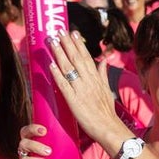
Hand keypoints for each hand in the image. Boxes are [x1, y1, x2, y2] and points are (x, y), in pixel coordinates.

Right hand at [16, 124, 62, 158]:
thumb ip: (62, 151)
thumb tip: (78, 141)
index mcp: (34, 145)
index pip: (28, 131)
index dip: (33, 127)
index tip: (45, 128)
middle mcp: (26, 150)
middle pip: (23, 135)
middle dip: (33, 131)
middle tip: (44, 133)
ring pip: (22, 146)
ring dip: (36, 147)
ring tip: (48, 153)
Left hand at [47, 31, 127, 146]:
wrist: (108, 128)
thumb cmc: (107, 112)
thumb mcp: (107, 89)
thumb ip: (103, 74)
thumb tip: (104, 60)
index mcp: (96, 78)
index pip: (86, 57)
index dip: (78, 44)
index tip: (72, 32)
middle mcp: (89, 81)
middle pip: (77, 59)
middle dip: (67, 44)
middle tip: (59, 31)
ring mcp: (81, 90)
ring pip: (69, 68)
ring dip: (60, 54)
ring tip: (52, 41)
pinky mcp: (74, 101)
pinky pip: (64, 85)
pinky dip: (57, 74)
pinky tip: (50, 65)